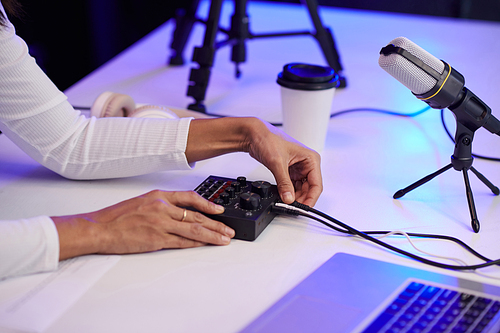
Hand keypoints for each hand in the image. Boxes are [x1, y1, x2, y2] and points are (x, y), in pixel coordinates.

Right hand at [52, 191, 234, 260]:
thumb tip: (180, 212)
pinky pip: (182, 242)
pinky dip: (196, 243)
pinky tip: (206, 245)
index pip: (190, 197)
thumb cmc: (117, 216)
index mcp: (159, 196)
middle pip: (196, 215)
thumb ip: (161, 205)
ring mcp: (160, 224)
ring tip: (224, 239)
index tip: (219, 210)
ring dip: (212, 235)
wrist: (99, 228)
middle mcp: (162, 208)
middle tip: (229, 230)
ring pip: (193, 229)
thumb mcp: (141, 201)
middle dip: (216, 223)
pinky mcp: (156, 240)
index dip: (208, 204)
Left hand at [246, 119, 322, 206]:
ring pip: (300, 189)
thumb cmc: (268, 139)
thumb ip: (284, 183)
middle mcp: (307, 164)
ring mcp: (298, 168)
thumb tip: (289, 198)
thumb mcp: (277, 163)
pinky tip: (283, 196)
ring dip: (294, 196)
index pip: (316, 184)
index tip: (304, 208)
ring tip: (286, 203)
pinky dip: (288, 192)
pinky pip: (292, 186)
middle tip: (292, 207)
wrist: (254, 135)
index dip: (311, 198)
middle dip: (301, 199)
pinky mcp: (289, 171)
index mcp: (311, 159)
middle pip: (309, 189)